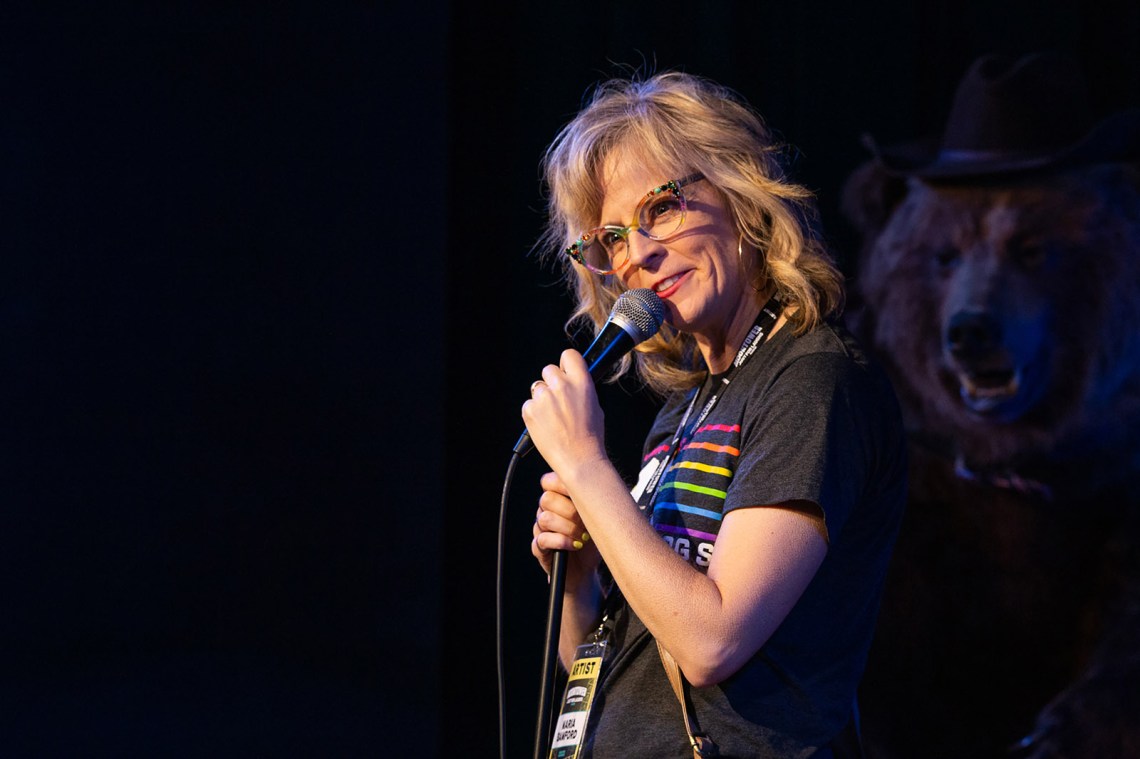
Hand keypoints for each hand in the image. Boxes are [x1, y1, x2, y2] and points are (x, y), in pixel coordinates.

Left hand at [521, 349, 607, 475]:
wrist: (579, 459)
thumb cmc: (590, 436)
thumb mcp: (595, 406)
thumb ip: (581, 389)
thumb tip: (573, 383)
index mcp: (581, 382)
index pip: (568, 355)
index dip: (566, 364)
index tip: (565, 371)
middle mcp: (562, 386)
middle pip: (549, 370)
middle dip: (552, 383)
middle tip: (558, 402)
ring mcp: (544, 398)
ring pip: (537, 389)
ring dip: (543, 399)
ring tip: (553, 419)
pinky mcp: (530, 410)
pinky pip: (529, 405)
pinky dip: (534, 414)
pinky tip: (546, 426)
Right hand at [531, 471, 600, 588]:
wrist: (586, 571)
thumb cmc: (594, 540)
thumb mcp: (599, 518)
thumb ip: (596, 500)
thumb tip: (603, 484)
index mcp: (557, 499)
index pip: (548, 481)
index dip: (562, 484)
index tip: (579, 493)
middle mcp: (546, 511)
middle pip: (546, 499)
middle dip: (570, 511)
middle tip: (586, 523)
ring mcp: (540, 529)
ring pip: (545, 519)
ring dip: (568, 528)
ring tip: (582, 537)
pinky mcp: (539, 548)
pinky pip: (543, 539)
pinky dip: (562, 542)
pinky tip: (575, 546)